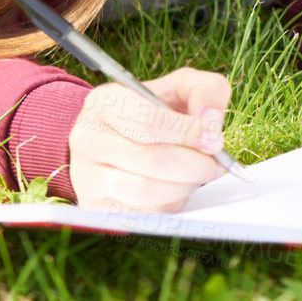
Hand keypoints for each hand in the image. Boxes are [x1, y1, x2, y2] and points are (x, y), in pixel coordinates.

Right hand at [68, 66, 231, 212]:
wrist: (121, 139)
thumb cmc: (157, 111)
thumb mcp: (180, 87)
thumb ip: (206, 90)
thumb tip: (211, 121)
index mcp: (103, 102)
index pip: (149, 122)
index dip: (189, 133)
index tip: (214, 139)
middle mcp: (87, 139)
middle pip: (151, 160)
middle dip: (194, 165)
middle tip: (214, 163)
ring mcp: (88, 177)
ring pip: (146, 191)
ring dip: (185, 186)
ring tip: (198, 174)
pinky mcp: (97, 208)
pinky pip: (144, 214)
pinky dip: (171, 203)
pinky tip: (178, 187)